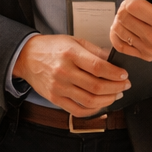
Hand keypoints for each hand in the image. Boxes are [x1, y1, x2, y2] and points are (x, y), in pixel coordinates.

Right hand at [14, 34, 129, 116]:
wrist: (27, 57)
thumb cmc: (51, 48)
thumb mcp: (74, 41)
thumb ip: (95, 51)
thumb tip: (114, 61)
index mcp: (70, 54)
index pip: (98, 67)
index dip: (115, 73)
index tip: (124, 75)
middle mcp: (64, 71)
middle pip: (96, 86)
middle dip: (116, 88)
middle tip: (124, 86)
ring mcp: (59, 87)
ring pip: (90, 100)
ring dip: (108, 100)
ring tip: (115, 95)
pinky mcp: (55, 99)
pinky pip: (78, 110)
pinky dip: (93, 110)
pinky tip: (100, 104)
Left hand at [110, 0, 151, 65]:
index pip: (133, 6)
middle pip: (123, 17)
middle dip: (125, 5)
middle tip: (134, 2)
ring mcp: (148, 48)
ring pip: (119, 30)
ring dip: (121, 18)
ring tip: (131, 13)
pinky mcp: (146, 55)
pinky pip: (121, 46)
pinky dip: (117, 35)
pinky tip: (123, 27)